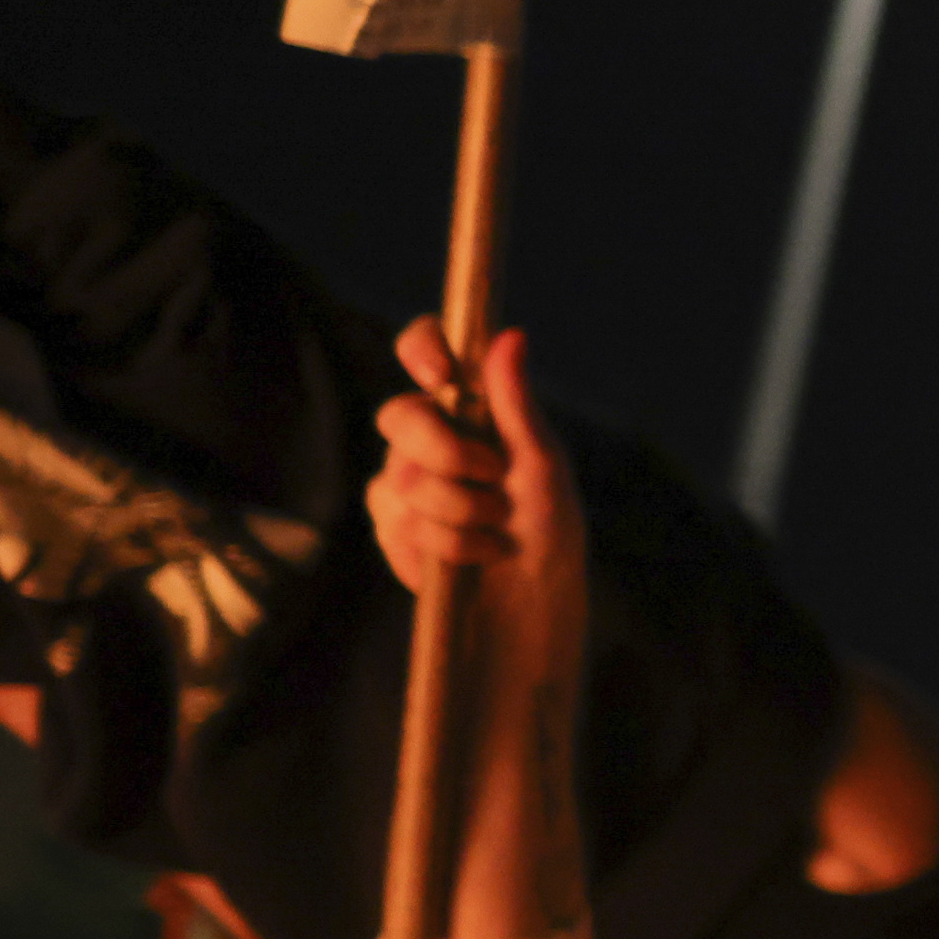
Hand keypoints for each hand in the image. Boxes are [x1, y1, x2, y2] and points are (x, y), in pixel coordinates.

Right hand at [368, 321, 585, 695]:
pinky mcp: (389, 524)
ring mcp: (400, 479)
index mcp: (469, 407)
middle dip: (446, 450)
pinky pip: (399, 521)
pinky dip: (450, 542)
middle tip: (493, 476)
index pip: (425, 350)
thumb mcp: (544, 465)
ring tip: (497, 528)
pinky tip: (477, 555)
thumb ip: (518, 406)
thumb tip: (511, 337)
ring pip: (402, 476)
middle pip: (398, 416)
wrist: (533, 601)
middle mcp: (428, 436)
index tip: (443, 374)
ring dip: (461, 509)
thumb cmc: (549, 527)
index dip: (421, 348)